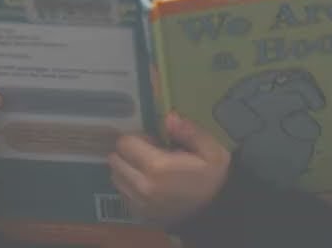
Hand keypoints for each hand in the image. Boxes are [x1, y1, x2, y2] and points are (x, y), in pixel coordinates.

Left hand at [108, 112, 230, 225]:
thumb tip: (169, 117)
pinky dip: (130, 185)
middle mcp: (142, 186)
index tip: (154, 141)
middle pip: (115, 160)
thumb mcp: (210, 149)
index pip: (124, 143)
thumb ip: (188, 131)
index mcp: (157, 167)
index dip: (138, 138)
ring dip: (127, 169)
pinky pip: (122, 194)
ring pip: (116, 177)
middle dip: (129, 152)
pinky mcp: (139, 214)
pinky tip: (148, 184)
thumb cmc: (212, 177)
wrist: (215, 212)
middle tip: (150, 154)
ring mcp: (139, 203)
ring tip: (148, 169)